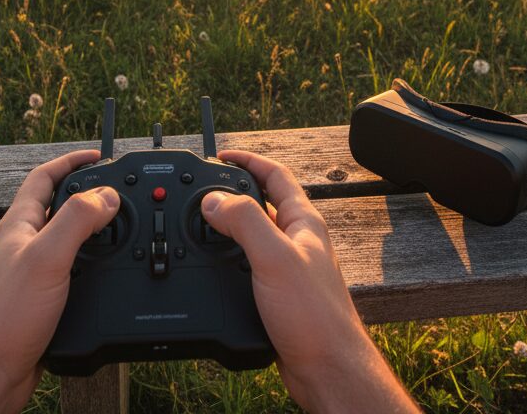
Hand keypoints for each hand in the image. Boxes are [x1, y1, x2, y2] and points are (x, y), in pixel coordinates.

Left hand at [0, 149, 118, 413]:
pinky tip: (106, 272)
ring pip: (68, 239)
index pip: (44, 177)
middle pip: (58, 205)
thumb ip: (76, 221)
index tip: (99, 155)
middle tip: (117, 191)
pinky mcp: (42, 299)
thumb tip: (107, 194)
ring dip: (94, 231)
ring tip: (120, 227)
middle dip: (87, 193)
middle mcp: (24, 244)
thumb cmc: (4, 317)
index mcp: (20, 224)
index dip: (71, 161)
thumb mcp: (46, 258)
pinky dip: (93, 264)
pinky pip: (72, 269)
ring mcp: (32, 272)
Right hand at [201, 150, 418, 413]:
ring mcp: (286, 267)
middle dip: (231, 192)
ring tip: (199, 224)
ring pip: (250, 235)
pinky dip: (226, 259)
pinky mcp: (276, 293)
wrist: (327, 370)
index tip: (220, 156)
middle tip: (202, 190)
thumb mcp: (275, 257)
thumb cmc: (315, 316)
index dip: (247, 160)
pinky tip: (212, 267)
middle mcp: (296, 240)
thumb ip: (245, 222)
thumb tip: (213, 199)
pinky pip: (246, 264)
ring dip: (225, 228)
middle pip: (260, 202)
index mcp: (303, 221)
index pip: (275, 174)